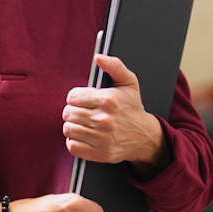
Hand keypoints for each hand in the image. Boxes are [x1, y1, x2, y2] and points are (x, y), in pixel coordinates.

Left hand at [63, 54, 171, 177]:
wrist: (145, 137)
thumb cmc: (133, 108)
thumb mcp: (129, 82)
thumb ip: (114, 66)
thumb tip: (99, 57)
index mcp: (108, 100)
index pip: (72, 97)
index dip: (75, 98)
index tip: (82, 100)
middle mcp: (104, 120)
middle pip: (68, 113)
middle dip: (73, 111)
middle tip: (82, 112)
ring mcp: (102, 138)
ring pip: (68, 129)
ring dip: (73, 126)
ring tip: (83, 123)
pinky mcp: (100, 154)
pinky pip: (73, 146)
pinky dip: (75, 142)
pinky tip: (84, 136)